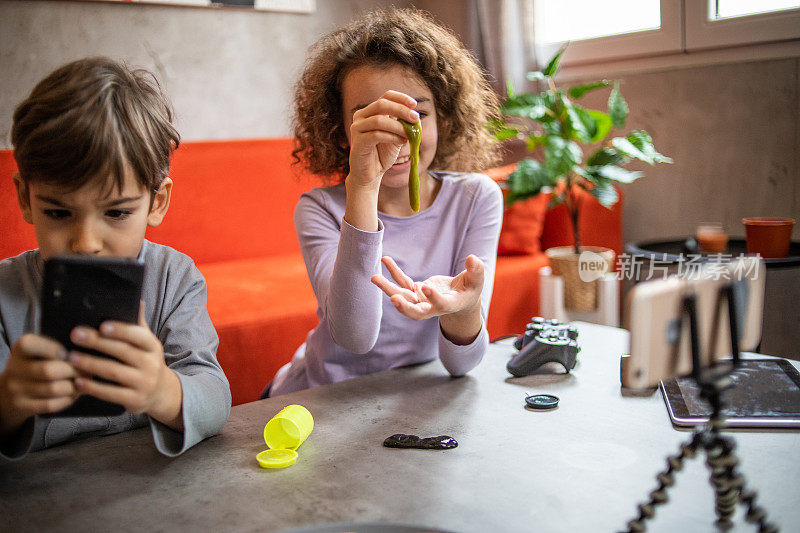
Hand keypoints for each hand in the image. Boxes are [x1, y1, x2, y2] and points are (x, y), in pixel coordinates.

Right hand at [0, 334, 79, 435]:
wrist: (11, 390)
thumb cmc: (36, 364)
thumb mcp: (39, 351)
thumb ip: (57, 347)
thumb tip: (88, 347)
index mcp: (20, 348)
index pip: (31, 344)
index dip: (53, 349)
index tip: (68, 353)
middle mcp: (14, 368)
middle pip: (48, 370)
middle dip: (74, 371)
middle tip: (89, 371)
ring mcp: (16, 389)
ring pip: (53, 389)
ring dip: (74, 387)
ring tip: (85, 382)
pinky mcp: (21, 405)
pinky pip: (50, 405)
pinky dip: (67, 399)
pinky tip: (74, 394)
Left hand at [67, 303, 182, 427]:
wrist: (161, 392)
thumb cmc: (147, 362)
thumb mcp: (148, 344)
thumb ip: (138, 324)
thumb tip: (135, 300)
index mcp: (153, 346)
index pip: (138, 336)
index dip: (121, 330)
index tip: (101, 325)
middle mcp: (151, 364)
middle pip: (122, 352)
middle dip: (97, 343)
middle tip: (76, 335)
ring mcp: (143, 383)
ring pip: (114, 372)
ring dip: (91, 364)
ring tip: (71, 357)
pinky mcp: (134, 400)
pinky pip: (111, 393)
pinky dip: (93, 387)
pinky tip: (78, 381)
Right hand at [346, 90, 419, 187]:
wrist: (370, 174)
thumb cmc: (382, 154)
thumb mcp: (397, 136)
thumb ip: (403, 126)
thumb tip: (415, 118)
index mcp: (371, 112)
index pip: (385, 96)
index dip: (401, 98)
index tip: (415, 104)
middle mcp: (361, 116)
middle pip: (382, 104)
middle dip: (401, 110)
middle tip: (415, 118)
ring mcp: (357, 128)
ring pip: (379, 120)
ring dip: (398, 126)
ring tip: (408, 135)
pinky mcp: (357, 141)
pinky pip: (376, 135)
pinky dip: (391, 137)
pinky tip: (400, 142)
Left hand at [371, 255, 484, 320]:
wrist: (460, 297)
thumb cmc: (471, 288)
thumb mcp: (477, 279)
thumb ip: (476, 270)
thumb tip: (472, 258)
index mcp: (449, 305)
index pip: (440, 304)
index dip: (433, 298)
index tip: (426, 288)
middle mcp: (432, 306)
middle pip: (415, 312)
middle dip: (404, 307)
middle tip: (393, 299)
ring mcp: (421, 300)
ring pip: (403, 298)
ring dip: (388, 289)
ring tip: (374, 277)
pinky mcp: (415, 291)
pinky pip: (402, 283)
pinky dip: (393, 273)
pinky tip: (385, 260)